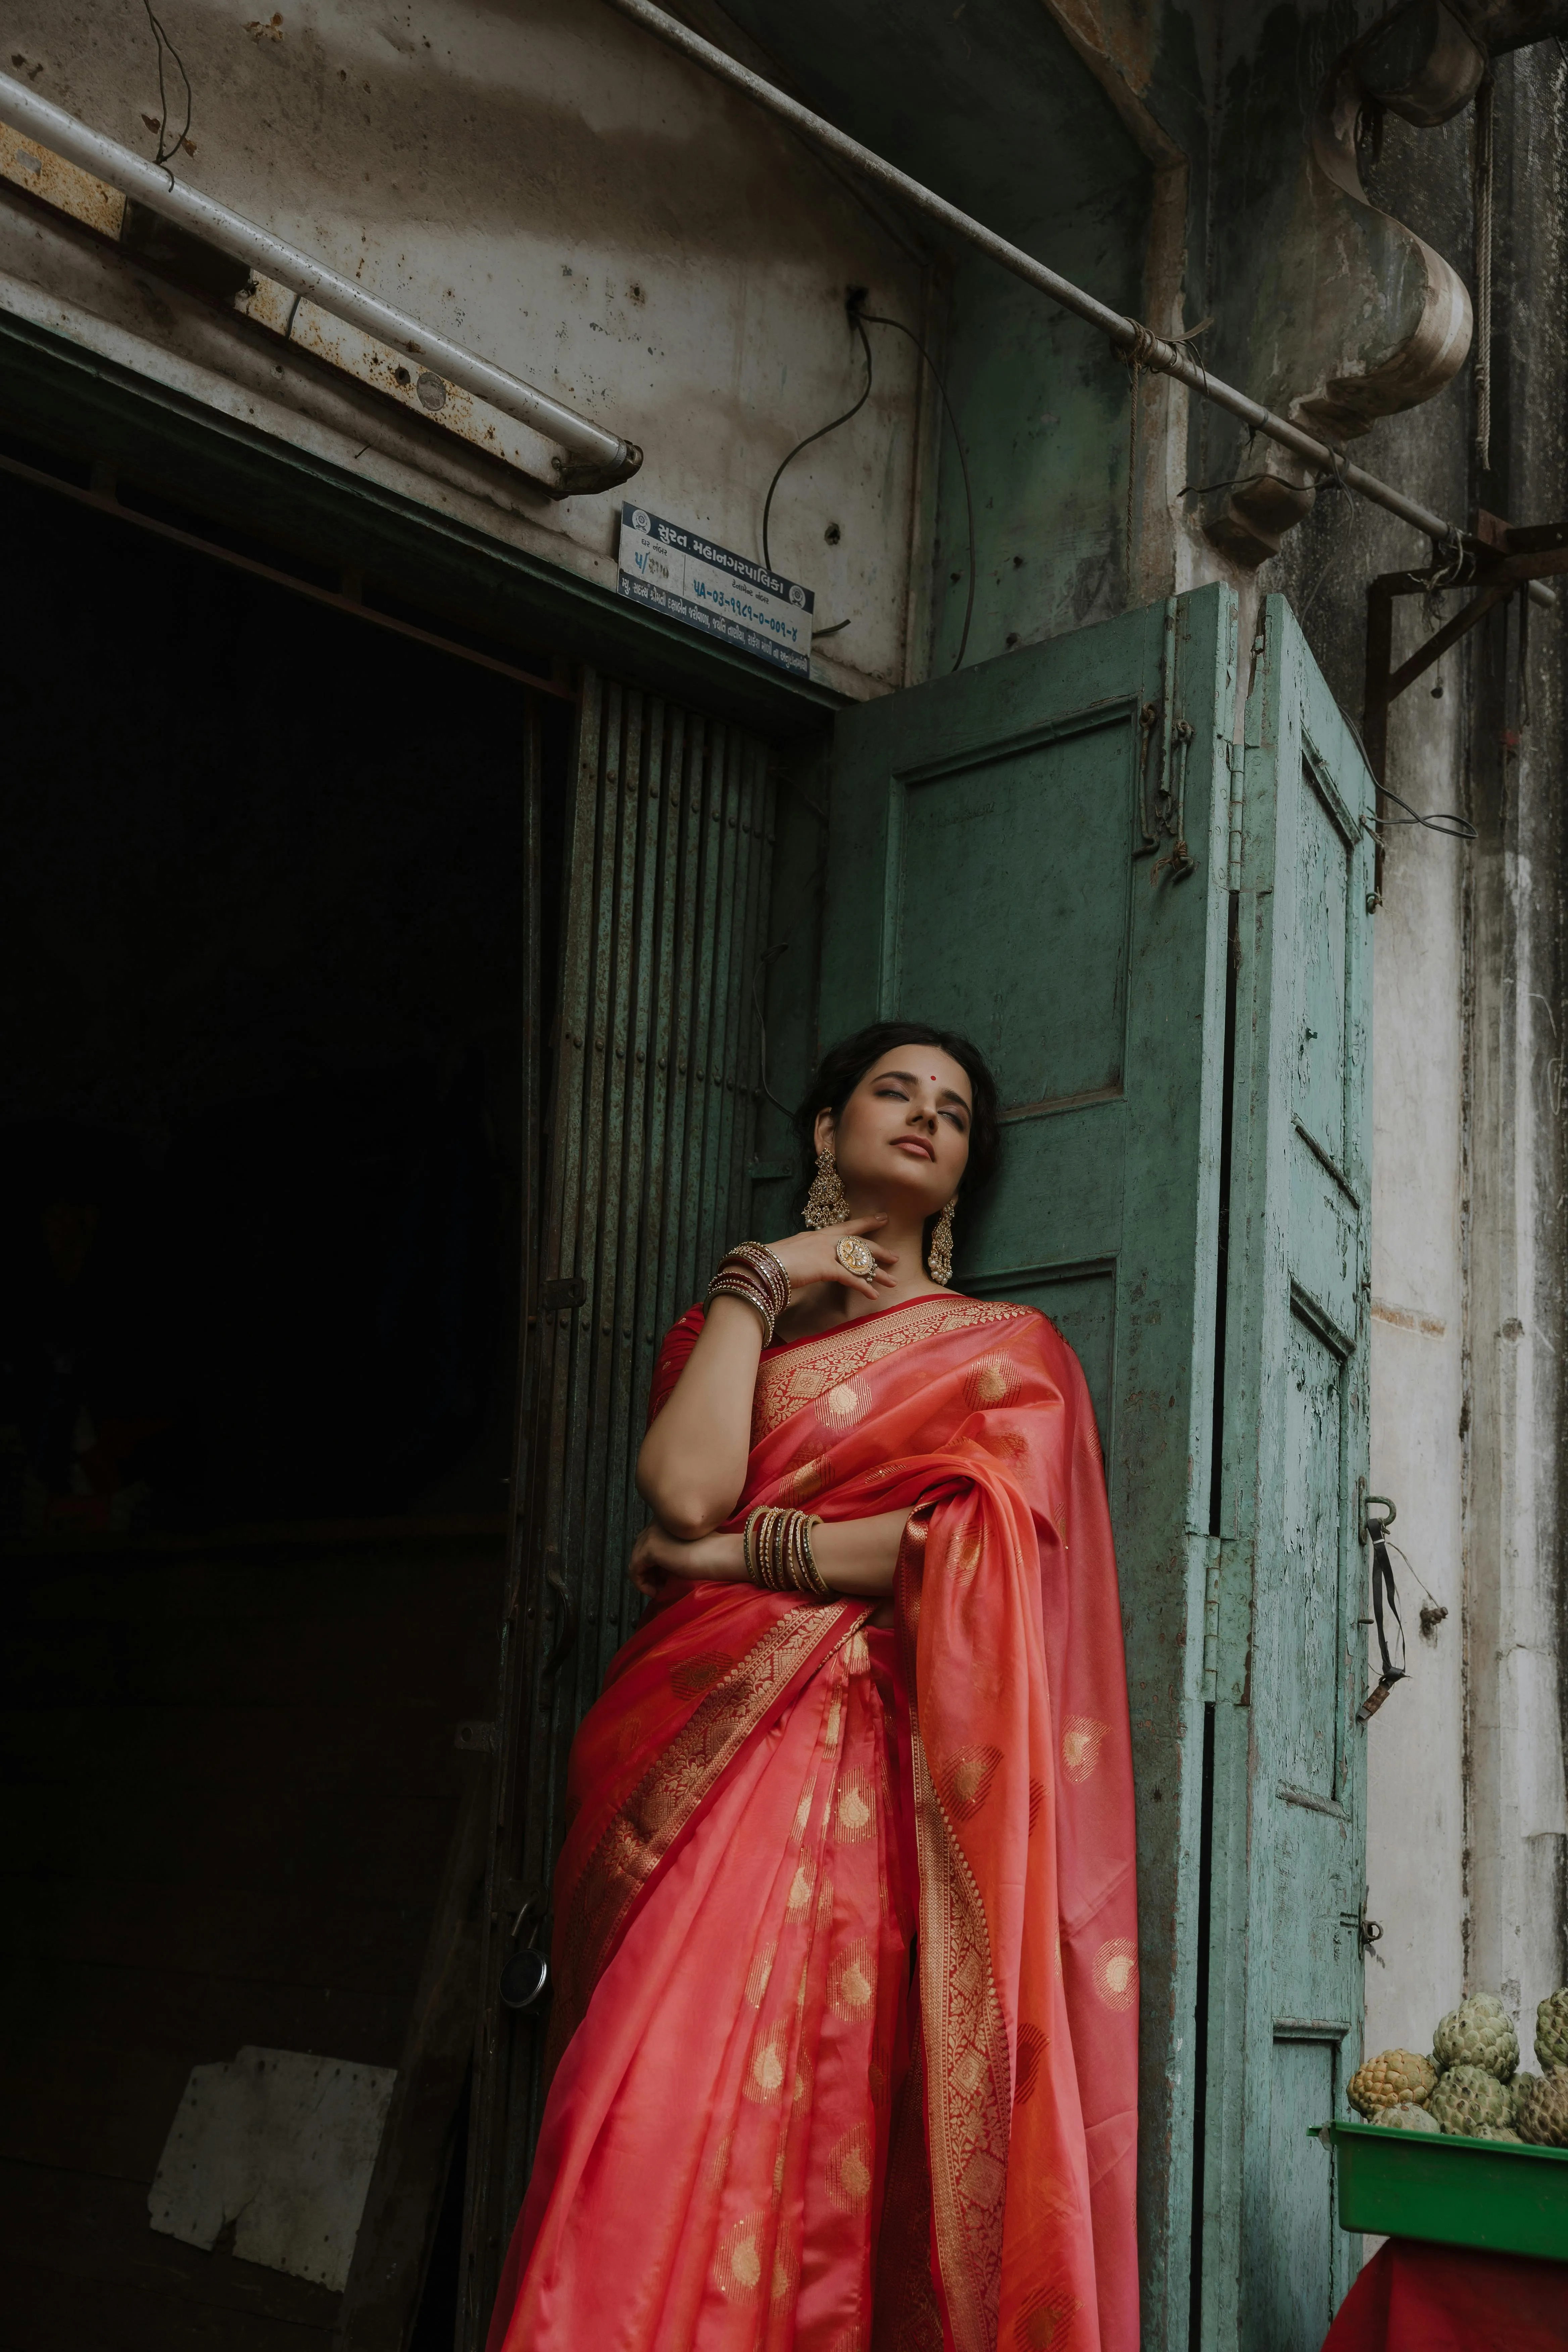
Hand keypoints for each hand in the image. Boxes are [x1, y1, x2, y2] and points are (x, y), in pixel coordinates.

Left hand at [631, 1520, 745, 1596]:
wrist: (723, 1555)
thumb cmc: (715, 1554)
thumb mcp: (688, 1549)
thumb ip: (671, 1551)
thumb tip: (657, 1570)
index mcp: (669, 1518)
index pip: (651, 1540)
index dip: (656, 1562)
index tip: (666, 1578)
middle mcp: (657, 1521)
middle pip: (641, 1548)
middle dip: (649, 1569)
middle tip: (662, 1586)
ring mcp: (652, 1533)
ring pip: (636, 1559)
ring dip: (645, 1577)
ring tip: (659, 1590)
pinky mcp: (650, 1548)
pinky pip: (634, 1569)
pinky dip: (642, 1583)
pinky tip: (656, 1592)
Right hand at [761, 1216, 896, 1304]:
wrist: (760, 1265)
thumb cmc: (770, 1262)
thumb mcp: (791, 1254)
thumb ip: (805, 1256)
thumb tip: (809, 1265)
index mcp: (816, 1235)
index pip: (846, 1227)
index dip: (866, 1223)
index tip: (882, 1218)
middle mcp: (824, 1240)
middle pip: (859, 1243)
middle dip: (879, 1251)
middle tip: (895, 1257)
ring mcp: (825, 1252)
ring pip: (859, 1261)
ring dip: (877, 1273)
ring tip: (893, 1282)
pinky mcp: (825, 1267)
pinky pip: (850, 1278)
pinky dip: (863, 1287)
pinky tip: (874, 1295)